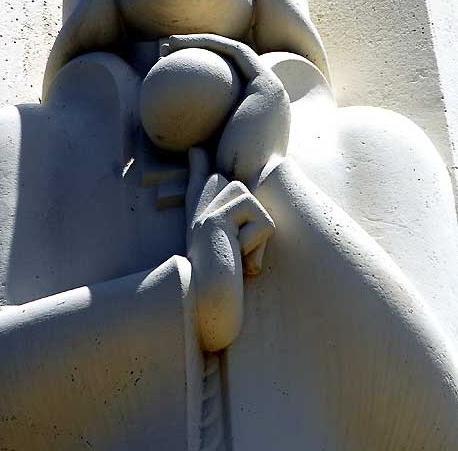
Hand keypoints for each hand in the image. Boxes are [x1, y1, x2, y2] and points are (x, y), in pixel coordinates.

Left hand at [161, 34, 289, 186]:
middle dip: (196, 50)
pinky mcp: (266, 83)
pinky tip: (180, 46)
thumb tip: (177, 144)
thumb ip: (201, 147)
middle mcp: (266, 97)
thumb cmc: (228, 179)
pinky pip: (235, 53)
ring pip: (232, 52)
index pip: (225, 82)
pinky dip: (209, 45)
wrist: (256, 183)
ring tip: (167, 45)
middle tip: (164, 54)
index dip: (196, 71)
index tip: (165, 72)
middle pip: (228, 63)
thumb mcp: (210, 158)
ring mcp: (270, 88)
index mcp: (254, 112)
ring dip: (199, 42)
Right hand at [185, 148, 273, 351]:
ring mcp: (205, 211)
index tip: (196, 152)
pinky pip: (261, 220)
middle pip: (241, 188)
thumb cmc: (220, 282)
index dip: (200, 166)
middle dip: (251, 218)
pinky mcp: (216, 219)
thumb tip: (227, 214)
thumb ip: (232, 232)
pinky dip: (257, 245)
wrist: (207, 305)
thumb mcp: (227, 250)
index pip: (201, 182)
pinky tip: (237, 260)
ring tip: (237, 256)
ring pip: (253, 202)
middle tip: (237, 251)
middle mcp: (199, 211)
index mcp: (201, 218)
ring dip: (255, 234)